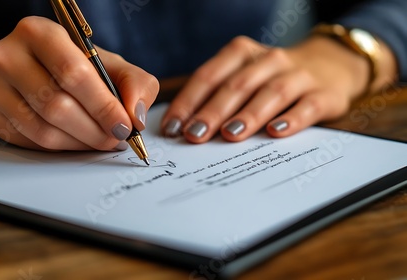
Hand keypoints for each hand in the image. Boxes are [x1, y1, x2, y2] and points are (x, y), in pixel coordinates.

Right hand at [0, 16, 157, 150]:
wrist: (35, 69)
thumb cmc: (76, 66)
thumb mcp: (111, 65)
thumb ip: (135, 84)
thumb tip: (135, 117)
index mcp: (38, 32)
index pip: (72, 73)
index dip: (103, 105)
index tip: (124, 126)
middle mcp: (6, 54)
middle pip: (56, 105)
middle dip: (94, 130)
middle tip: (114, 140)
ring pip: (41, 129)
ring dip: (78, 143)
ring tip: (98, 141)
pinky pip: (27, 141)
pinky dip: (57, 147)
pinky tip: (74, 140)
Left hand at [160, 35, 373, 142]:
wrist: (329, 66)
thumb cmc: (271, 79)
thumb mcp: (243, 77)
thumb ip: (215, 97)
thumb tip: (182, 129)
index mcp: (242, 53)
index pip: (209, 76)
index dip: (188, 102)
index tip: (173, 128)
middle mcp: (269, 60)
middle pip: (237, 85)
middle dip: (212, 111)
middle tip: (195, 135)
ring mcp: (298, 75)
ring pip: (271, 93)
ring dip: (249, 114)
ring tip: (230, 134)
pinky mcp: (324, 94)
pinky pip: (307, 106)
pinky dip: (292, 119)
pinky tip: (276, 132)